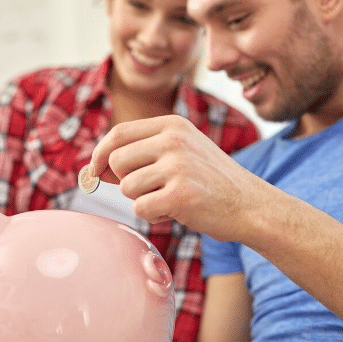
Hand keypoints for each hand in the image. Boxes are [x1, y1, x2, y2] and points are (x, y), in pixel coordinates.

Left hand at [90, 115, 263, 240]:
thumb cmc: (209, 181)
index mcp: (172, 125)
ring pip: (127, 187)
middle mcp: (174, 140)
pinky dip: (154, 216)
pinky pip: (141, 208)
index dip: (100, 153)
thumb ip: (140, 156)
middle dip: (124, 182)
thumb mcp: (180, 154)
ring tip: (169, 199)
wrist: (250, 205)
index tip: (94, 169)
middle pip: (117, 161)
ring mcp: (178, 165)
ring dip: (142, 200)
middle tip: (151, 190)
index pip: (119, 133)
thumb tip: (92, 168)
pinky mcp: (181, 194)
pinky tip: (177, 211)